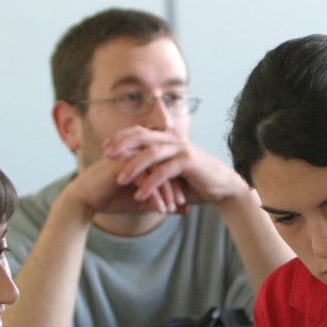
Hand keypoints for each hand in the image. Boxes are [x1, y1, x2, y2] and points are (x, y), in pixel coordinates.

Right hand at [63, 142, 182, 217]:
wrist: (84, 200)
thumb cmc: (111, 198)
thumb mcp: (142, 202)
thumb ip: (161, 202)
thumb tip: (184, 210)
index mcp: (141, 154)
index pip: (165, 167)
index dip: (176, 184)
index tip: (183, 201)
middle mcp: (137, 150)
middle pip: (164, 167)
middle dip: (174, 187)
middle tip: (182, 204)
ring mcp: (129, 154)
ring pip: (156, 173)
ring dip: (166, 193)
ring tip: (172, 209)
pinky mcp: (122, 163)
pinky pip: (145, 180)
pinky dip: (155, 197)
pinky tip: (160, 210)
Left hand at [106, 126, 247, 205]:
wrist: (222, 187)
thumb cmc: (194, 182)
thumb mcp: (169, 173)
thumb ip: (152, 170)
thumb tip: (129, 175)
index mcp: (166, 139)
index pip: (139, 132)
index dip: (121, 138)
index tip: (105, 148)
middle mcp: (172, 140)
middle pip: (141, 136)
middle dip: (121, 144)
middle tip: (105, 155)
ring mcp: (180, 149)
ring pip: (151, 153)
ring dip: (133, 166)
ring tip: (120, 180)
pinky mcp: (188, 162)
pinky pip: (164, 171)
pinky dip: (151, 183)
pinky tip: (140, 194)